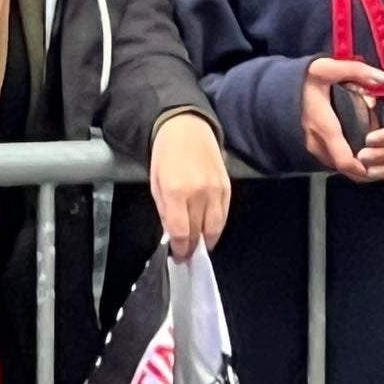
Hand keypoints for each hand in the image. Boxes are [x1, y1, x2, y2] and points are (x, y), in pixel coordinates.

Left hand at [149, 112, 229, 258]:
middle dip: (192, 248)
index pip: (181, 232)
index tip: (178, 256)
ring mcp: (216, 190)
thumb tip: (172, 235)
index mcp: (176, 191)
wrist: (186, 127)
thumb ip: (164, 211)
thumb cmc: (165, 154)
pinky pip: (224, 215)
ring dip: (207, 240)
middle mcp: (199, 193)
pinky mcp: (228, 187)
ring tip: (198, 245)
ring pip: (216, 228)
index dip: (180, 249)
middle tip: (187, 255)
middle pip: (200, 233)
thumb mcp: (155, 183)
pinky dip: (216, 226)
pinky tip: (208, 229)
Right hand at [301, 57, 383, 180]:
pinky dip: (348, 158)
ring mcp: (312, 147)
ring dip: (357, 162)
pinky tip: (361, 144)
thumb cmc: (303, 78)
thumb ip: (354, 71)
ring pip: (340, 165)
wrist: (277, 84)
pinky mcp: (311, 146)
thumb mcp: (326, 68)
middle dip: (367, 166)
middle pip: (346, 168)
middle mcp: (317, 143)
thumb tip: (382, 78)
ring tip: (376, 148)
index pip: (345, 162)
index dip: (365, 170)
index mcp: (324, 128)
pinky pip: (333, 159)